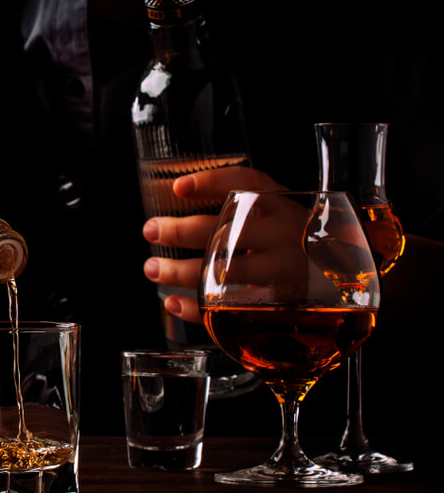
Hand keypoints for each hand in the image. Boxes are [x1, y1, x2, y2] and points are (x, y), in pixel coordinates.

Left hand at [141, 166, 283, 322]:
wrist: (342, 275)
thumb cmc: (294, 236)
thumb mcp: (277, 207)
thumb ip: (240, 197)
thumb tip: (178, 189)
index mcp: (281, 205)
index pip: (248, 184)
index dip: (211, 183)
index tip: (178, 188)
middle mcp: (284, 235)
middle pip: (227, 230)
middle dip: (180, 232)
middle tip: (151, 230)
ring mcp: (283, 271)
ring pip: (224, 272)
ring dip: (180, 272)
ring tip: (152, 268)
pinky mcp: (278, 304)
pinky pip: (232, 309)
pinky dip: (198, 309)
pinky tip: (173, 302)